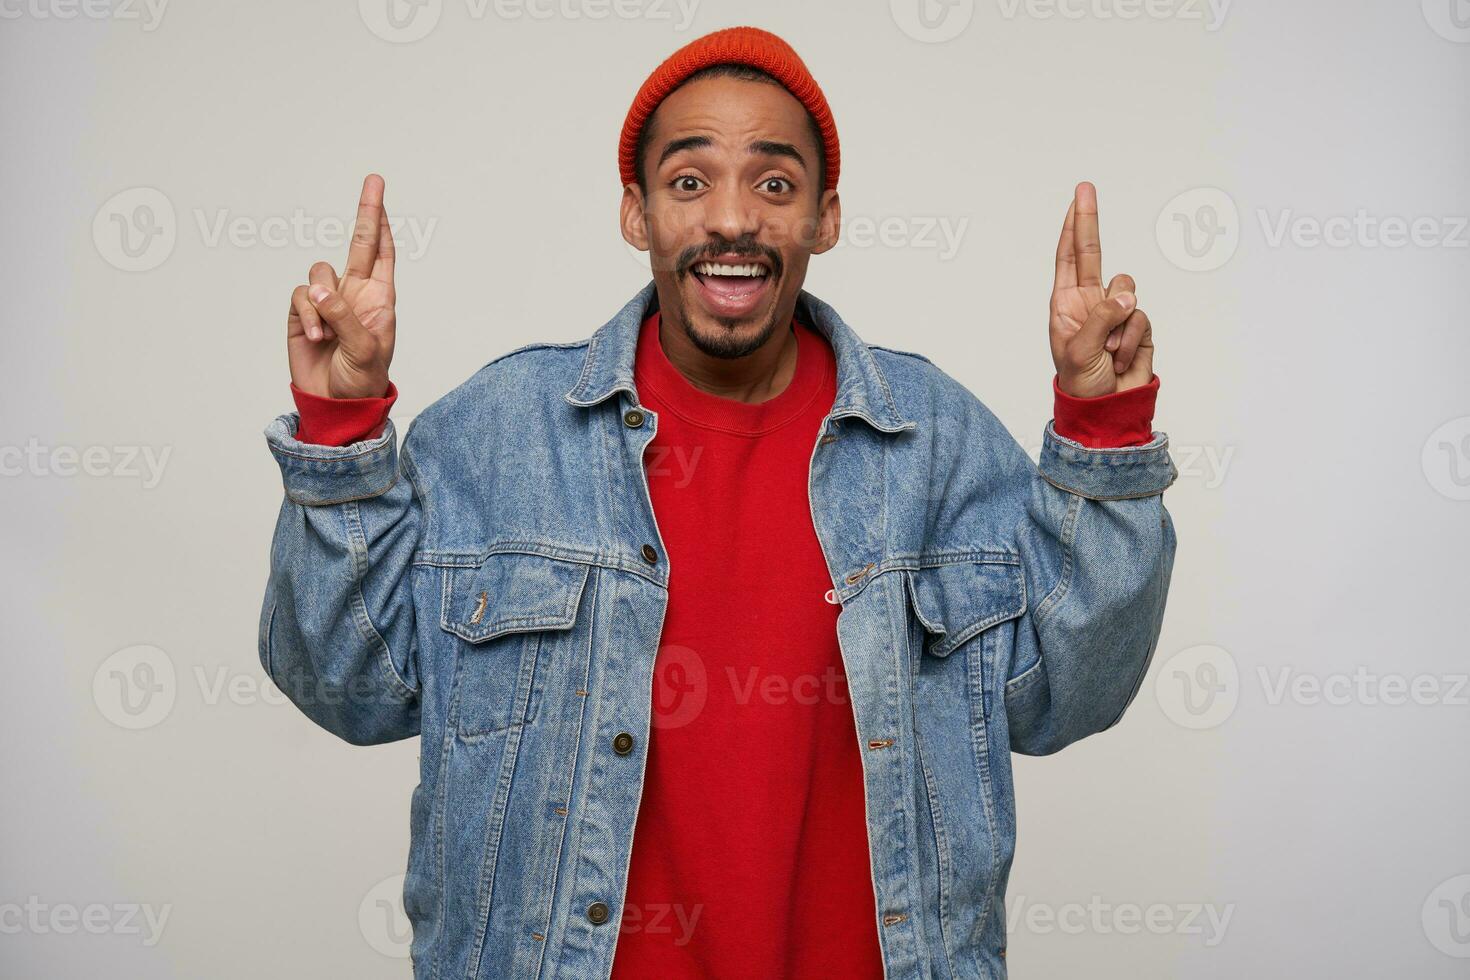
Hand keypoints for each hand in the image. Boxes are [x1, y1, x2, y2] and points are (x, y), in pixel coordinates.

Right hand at [286, 174, 395, 398]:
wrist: (336, 405)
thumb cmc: (362, 380)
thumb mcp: (366, 351)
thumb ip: (346, 317)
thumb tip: (321, 290)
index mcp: (378, 298)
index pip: (381, 253)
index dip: (380, 224)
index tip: (380, 193)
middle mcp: (353, 293)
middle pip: (357, 244)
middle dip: (365, 213)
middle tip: (374, 181)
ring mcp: (327, 302)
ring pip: (319, 273)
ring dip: (321, 302)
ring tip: (327, 335)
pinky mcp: (302, 314)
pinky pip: (300, 296)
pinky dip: (307, 315)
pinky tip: (316, 338)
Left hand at [1049, 181, 1154, 397]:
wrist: (1108, 411)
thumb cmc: (1082, 383)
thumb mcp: (1079, 351)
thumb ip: (1101, 319)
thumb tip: (1127, 296)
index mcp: (1066, 304)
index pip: (1069, 258)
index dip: (1074, 228)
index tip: (1077, 198)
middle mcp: (1091, 302)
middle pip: (1095, 255)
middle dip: (1090, 222)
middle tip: (1086, 189)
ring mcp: (1116, 313)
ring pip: (1127, 291)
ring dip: (1119, 325)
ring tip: (1108, 352)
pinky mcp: (1139, 327)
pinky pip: (1142, 319)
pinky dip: (1133, 341)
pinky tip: (1122, 360)